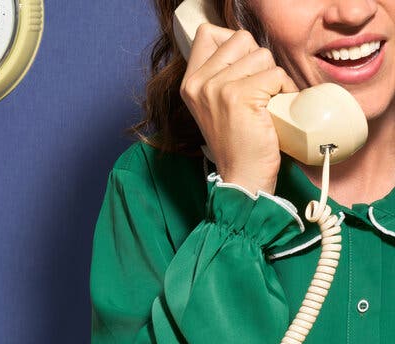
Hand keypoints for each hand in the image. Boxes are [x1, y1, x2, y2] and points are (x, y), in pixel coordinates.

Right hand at [180, 24, 297, 194]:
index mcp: (190, 83)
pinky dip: (284, 91)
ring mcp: (216, 88)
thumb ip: (220, 74)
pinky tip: (274, 112)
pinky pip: (275, 74)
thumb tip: (243, 46)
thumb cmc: (237, 144)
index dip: (234, 46)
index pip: (209, 33)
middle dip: (257, 63)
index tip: (241, 73)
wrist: (243, 179)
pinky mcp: (239, 96)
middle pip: (240, 39)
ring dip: (272, 78)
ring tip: (264, 106)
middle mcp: (198, 83)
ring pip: (261, 55)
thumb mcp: (216, 105)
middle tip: (255, 95)